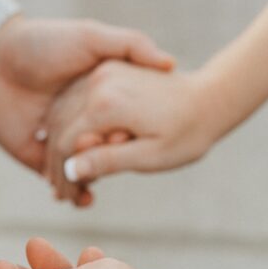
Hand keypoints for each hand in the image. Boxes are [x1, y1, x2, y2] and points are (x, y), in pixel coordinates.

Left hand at [0, 16, 174, 180]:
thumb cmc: (43, 42)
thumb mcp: (91, 36)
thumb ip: (131, 45)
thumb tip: (170, 63)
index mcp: (99, 95)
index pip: (125, 123)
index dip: (132, 133)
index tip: (132, 137)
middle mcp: (82, 119)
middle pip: (107, 150)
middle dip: (113, 161)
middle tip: (113, 160)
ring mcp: (58, 139)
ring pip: (84, 168)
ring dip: (93, 180)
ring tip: (97, 183)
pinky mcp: (36, 155)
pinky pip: (58, 180)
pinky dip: (73, 192)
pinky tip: (84, 198)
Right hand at [40, 61, 217, 203]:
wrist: (210, 99)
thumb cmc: (186, 134)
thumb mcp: (151, 157)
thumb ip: (109, 161)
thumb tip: (70, 170)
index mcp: (106, 105)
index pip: (65, 144)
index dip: (63, 174)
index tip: (68, 198)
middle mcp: (98, 83)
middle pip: (59, 129)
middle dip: (57, 163)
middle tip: (64, 194)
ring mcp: (100, 73)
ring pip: (61, 114)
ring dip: (59, 144)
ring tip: (70, 175)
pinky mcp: (104, 70)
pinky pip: (73, 101)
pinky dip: (69, 126)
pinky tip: (76, 149)